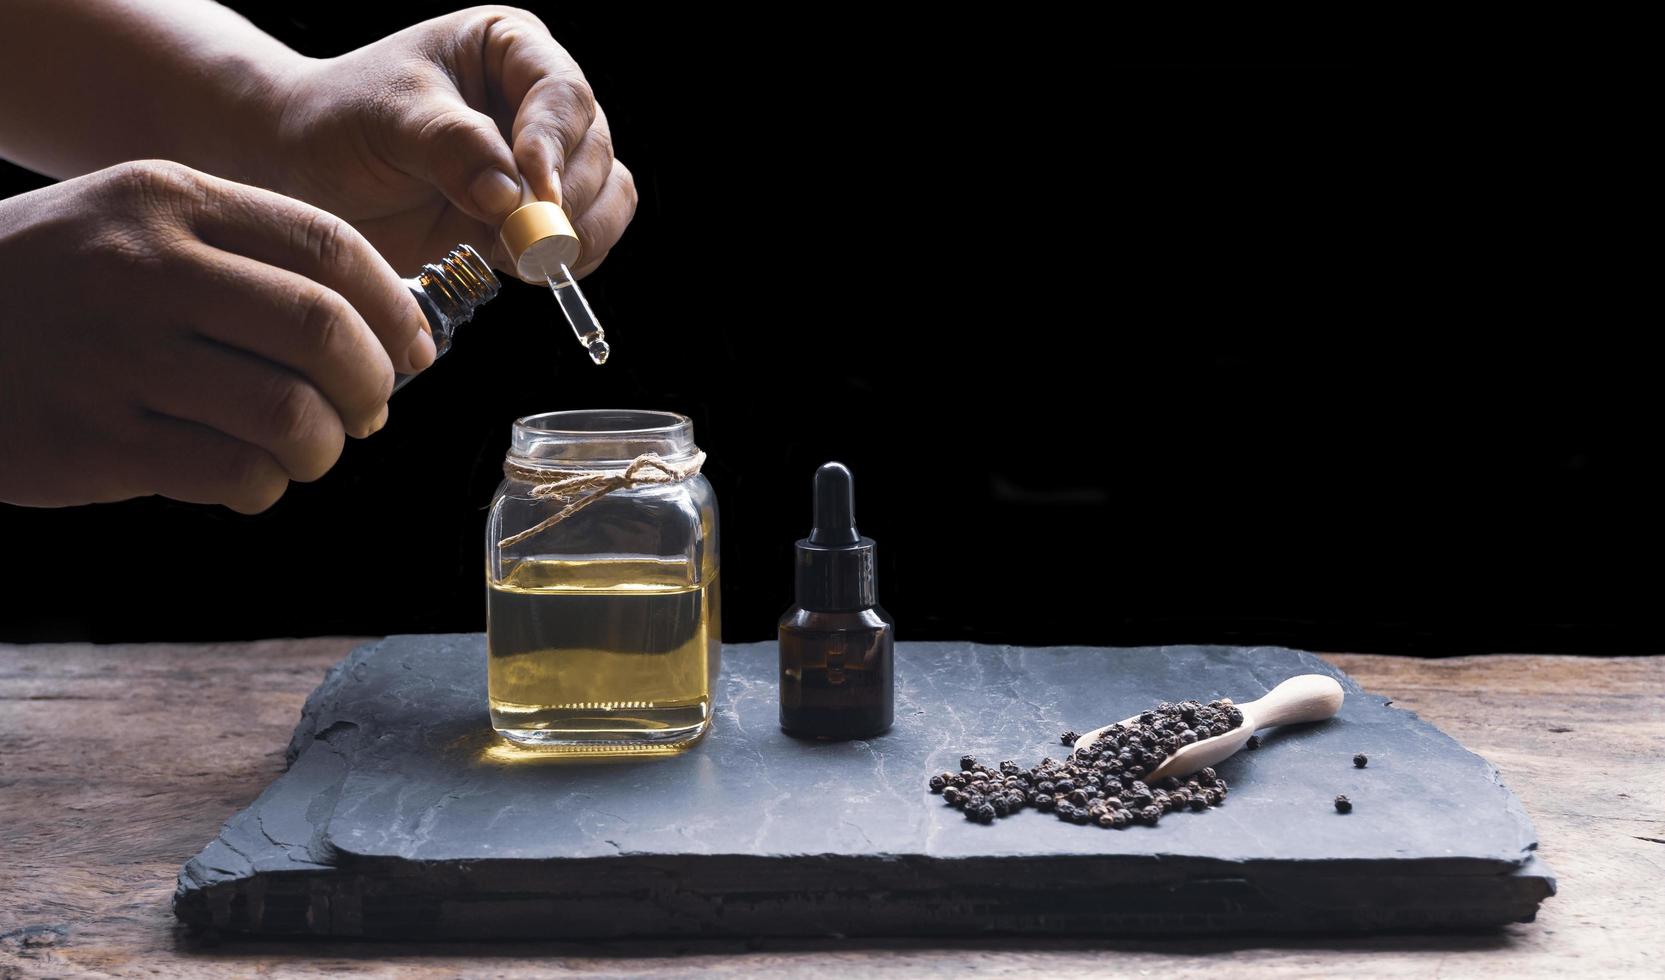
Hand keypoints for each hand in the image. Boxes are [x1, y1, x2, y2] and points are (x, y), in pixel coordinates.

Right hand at [0, 160, 433, 511]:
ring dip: (324, 446)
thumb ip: (251, 257)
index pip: (329, 247)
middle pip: (322, 330)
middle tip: (368, 409)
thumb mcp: (141, 227)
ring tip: (308, 448)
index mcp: (171, 200)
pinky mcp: (93, 439)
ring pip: (289, 414)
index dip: (395, 309)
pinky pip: (233, 474)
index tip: (413, 350)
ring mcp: (115, 355)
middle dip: (373, 384)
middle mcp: (144, 268)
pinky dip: (266, 486)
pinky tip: (250, 476)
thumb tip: (388, 328)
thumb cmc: (64, 286)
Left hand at [261, 6, 636, 279]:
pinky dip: (567, 261)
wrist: (309, 170)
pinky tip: (516, 261)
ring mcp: (547, 162)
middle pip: (596, 150)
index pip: (563, 94)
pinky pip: (588, 240)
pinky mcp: (539, 215)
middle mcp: (540, 102)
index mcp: (510, 49)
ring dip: (574, 235)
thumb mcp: (388, 119)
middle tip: (518, 236)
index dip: (555, 144)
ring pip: (608, 197)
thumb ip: (452, 148)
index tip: (534, 191)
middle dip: (564, 200)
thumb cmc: (341, 122)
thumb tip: (511, 197)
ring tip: (513, 249)